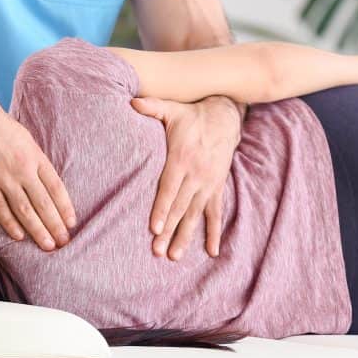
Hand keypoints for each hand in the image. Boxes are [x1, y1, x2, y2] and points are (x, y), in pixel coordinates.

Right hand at [0, 93, 74, 249]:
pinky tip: (19, 236)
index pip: (56, 187)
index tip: (71, 223)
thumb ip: (34, 159)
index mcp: (35, 156)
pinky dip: (10, 223)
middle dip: (55, 225)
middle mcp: (23, 168)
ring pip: (25, 209)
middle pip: (44, 202)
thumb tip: (43, 179)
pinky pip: (0, 208)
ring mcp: (3, 176)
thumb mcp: (24, 138)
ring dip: (38, 230)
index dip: (65, 207)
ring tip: (47, 245)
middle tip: (64, 242)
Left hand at [130, 95, 241, 259]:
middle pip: (180, 208)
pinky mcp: (216, 188)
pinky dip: (214, 232)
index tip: (154, 228)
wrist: (225, 117)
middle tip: (158, 251)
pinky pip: (216, 214)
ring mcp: (208, 184)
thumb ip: (152, 107)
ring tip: (175, 256)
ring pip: (195, 215)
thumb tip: (131, 101)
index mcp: (181, 159)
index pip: (169, 189)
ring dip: (186, 236)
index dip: (162, 209)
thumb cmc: (192, 116)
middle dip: (169, 230)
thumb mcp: (172, 109)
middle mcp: (196, 175)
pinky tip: (211, 251)